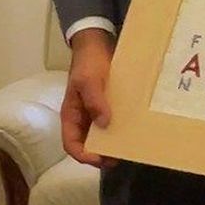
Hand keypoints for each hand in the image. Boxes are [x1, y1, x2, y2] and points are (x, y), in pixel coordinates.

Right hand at [62, 28, 116, 168]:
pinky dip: (119, 132)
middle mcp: (82, 118)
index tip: (100, 159)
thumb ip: (94, 101)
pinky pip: (112, 124)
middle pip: (87, 144)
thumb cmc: (89, 63)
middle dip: (100, 155)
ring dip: (111, 145)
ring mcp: (95, 113)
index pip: (71, 143)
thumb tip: (104, 124)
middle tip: (119, 158)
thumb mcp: (90, 80)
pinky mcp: (108, 107)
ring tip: (128, 149)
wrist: (98, 45)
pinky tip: (133, 133)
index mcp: (71, 114)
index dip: (83, 155)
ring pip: (100, 137)